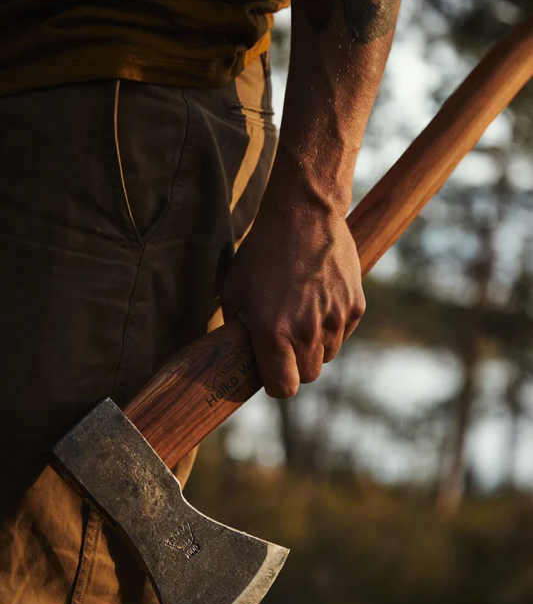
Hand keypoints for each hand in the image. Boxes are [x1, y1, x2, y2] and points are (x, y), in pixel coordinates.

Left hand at [221, 199, 365, 398]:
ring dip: (316, 346)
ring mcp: (335, 320)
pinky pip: (343, 333)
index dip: (277, 385)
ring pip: (328, 355)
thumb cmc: (262, 253)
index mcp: (273, 333)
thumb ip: (239, 330)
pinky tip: (319, 301)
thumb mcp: (235, 291)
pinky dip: (333, 326)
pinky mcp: (355, 306)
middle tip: (285, 342)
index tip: (273, 374)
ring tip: (302, 315)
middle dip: (296, 365)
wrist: (303, 215)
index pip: (284, 388)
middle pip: (309, 375)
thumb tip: (241, 354)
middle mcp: (307, 332)